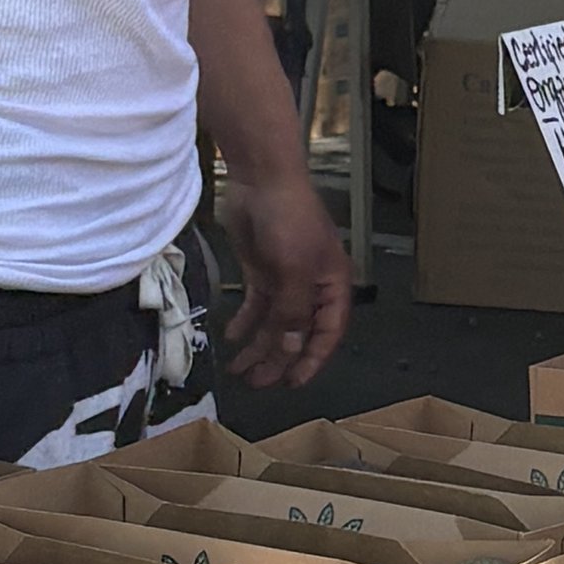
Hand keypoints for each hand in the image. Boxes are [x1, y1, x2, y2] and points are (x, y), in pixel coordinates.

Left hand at [221, 172, 350, 388]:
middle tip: (257, 384)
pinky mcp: (261, 270)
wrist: (262, 179)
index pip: (328, 333)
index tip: (294, 384)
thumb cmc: (289, 221)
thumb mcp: (293, 271)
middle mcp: (311, 287)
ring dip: (258, 346)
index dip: (312, 360)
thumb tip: (292, 351)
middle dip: (278, 359)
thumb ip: (292, 313)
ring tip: (239, 370)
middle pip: (297, 332)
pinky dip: (245, 322)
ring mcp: (285, 278)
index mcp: (332, 286)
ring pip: (274, 322)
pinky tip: (232, 338)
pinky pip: (256, 305)